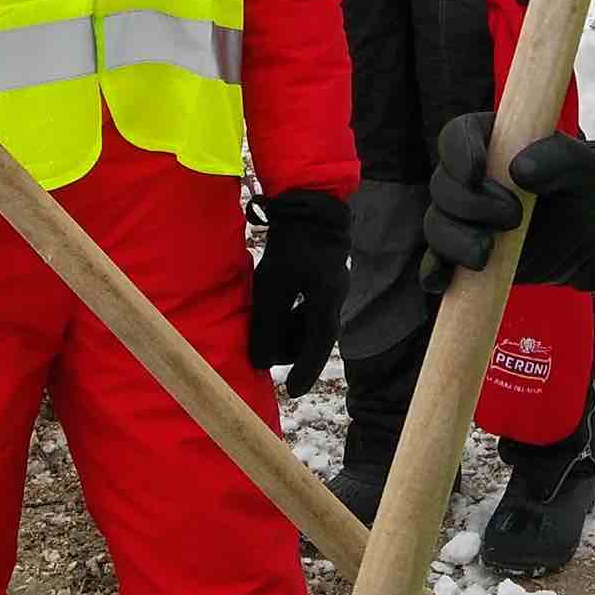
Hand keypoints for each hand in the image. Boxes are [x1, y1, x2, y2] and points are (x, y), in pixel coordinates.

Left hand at [247, 189, 350, 397]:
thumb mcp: (273, 283)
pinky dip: (293, 312)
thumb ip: (267, 323)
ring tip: (264, 318)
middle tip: (261, 342)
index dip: (304, 372)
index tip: (292, 392)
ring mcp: (333, 286)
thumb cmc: (291, 242)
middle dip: (289, 345)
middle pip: (314, 337)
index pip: (317, 347)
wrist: (311, 202)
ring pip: (312, 322)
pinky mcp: (324, 276)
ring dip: (288, 328)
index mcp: (327, 301)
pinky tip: (276, 301)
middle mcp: (335, 297)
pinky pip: (311, 306)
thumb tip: (259, 361)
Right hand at [421, 112, 594, 292]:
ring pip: (436, 226)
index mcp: (488, 141)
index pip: (456, 137)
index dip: (459, 153)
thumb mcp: (582, 165)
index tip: (477, 173)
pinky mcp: (463, 254)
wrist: (592, 232)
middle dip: (470, 204)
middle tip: (514, 217)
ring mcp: (463, 218)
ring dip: (454, 241)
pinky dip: (435, 271)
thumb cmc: (584, 187)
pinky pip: (436, 263)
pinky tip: (443, 280)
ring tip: (486, 254)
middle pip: (443, 186)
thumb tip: (519, 171)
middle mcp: (467, 178)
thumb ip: (556, 157)